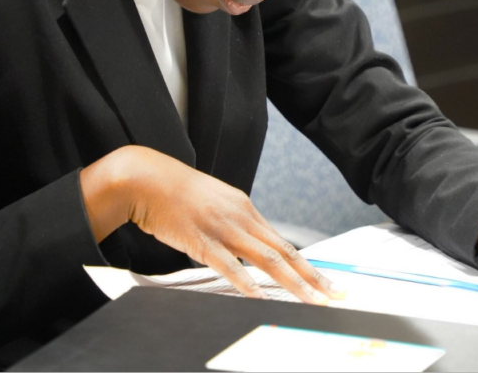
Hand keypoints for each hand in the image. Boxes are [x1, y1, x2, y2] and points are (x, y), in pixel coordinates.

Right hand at [79, 145, 341, 304]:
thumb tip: (248, 243)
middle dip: (312, 276)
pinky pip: (228, 265)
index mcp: (245, 208)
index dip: (306, 264)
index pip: (283, 242)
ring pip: (266, 259)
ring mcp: (222, 228)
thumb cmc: (175, 192)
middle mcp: (240, 217)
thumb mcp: (214, 204)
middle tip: (333, 293)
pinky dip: (247, 283)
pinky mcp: (200, 240)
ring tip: (310, 300)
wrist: (145, 178)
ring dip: (292, 283)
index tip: (324, 281)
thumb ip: (233, 223)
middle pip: (284, 252)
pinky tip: (261, 296)